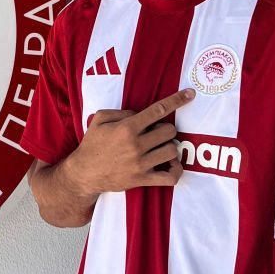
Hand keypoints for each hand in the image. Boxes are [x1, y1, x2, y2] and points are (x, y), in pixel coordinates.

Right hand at [66, 87, 194, 192]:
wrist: (84, 173)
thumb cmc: (92, 144)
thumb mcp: (100, 119)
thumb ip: (121, 111)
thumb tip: (141, 114)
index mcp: (127, 127)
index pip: (158, 110)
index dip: (177, 100)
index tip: (190, 94)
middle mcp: (136, 144)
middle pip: (169, 131)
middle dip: (166, 129)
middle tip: (155, 133)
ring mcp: (141, 163)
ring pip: (172, 151)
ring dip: (169, 147)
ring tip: (159, 147)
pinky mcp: (143, 179)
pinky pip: (171, 176)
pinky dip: (176, 170)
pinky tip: (171, 164)